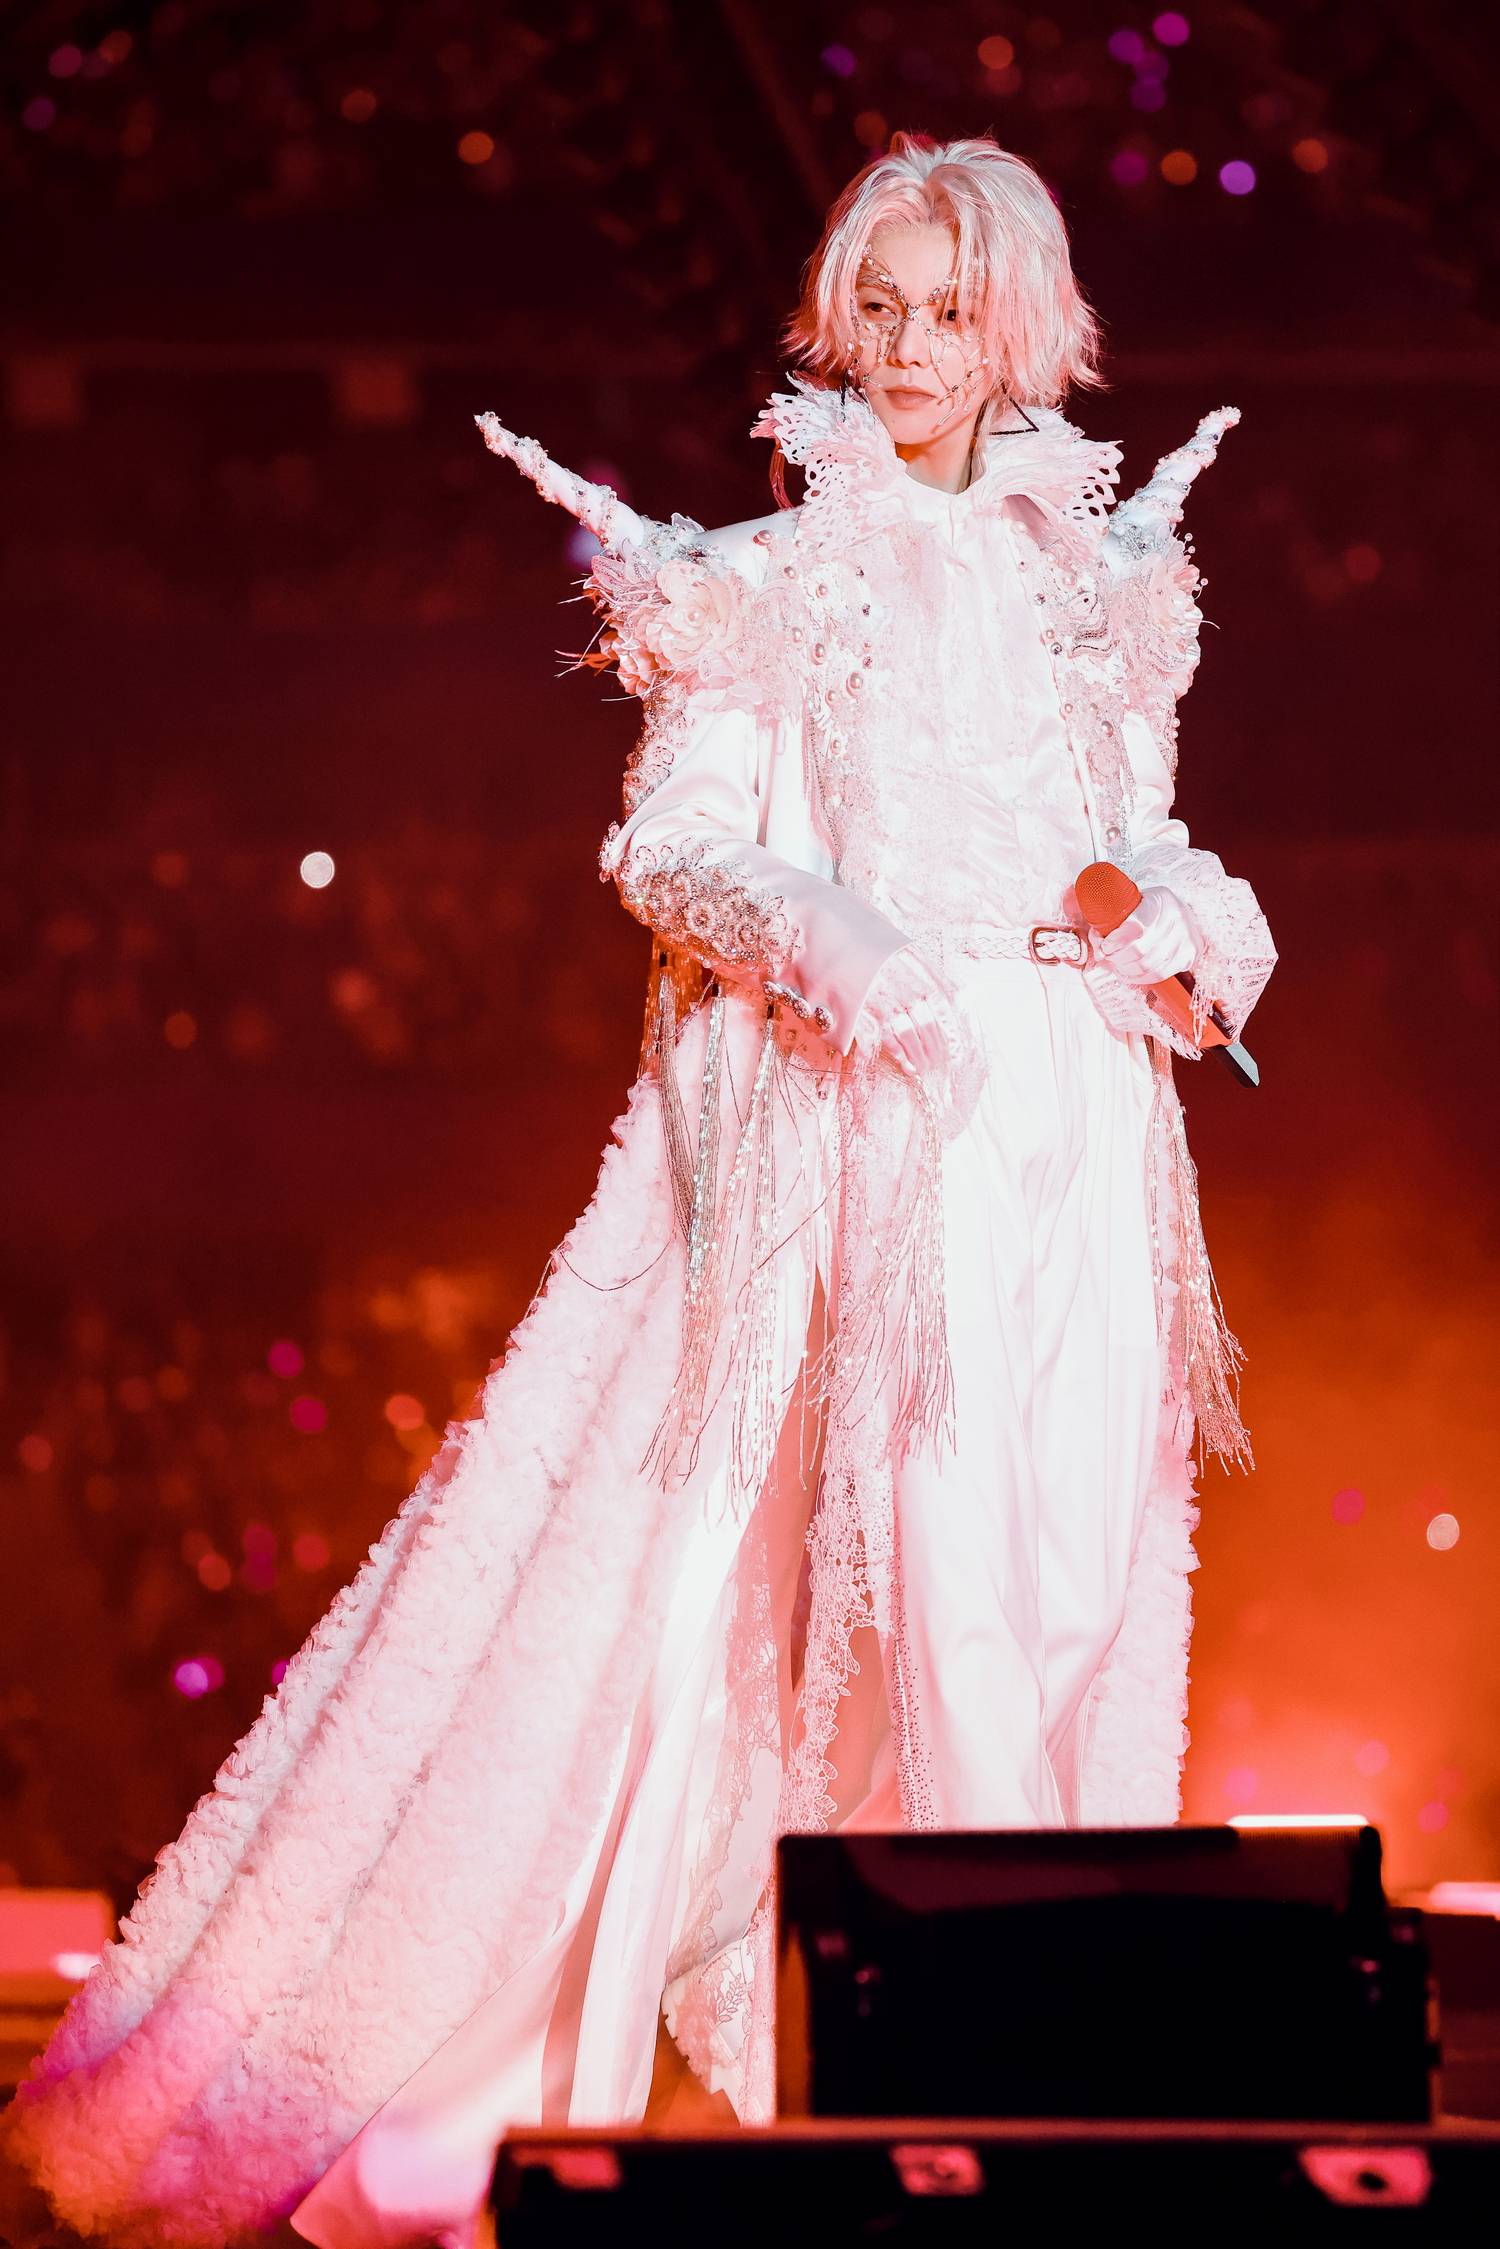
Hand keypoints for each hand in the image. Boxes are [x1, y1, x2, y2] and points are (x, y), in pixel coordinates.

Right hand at [853, 946, 961, 1088]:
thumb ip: (934, 974)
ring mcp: (885, 1002)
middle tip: (939, 1063)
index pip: (944, 1009)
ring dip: (919, 1056)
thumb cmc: (878, 950)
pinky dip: (898, 1054)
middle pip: (928, 1026)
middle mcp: (905, 990)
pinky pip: (886, 1038)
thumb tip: (962, 996)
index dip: (951, 1033)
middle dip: (936, 1049)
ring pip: (909, 1036)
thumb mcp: (910, 953)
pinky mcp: (865, 1012)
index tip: (957, 1050)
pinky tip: (905, 1063)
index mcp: (919, 975)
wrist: (841, 943)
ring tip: (923, 1068)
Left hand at [1093, 886, 1200, 985]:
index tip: (1105, 945)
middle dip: (1117, 958)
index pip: (1136, 925)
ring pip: (1148, 966)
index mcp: (1160, 900)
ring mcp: (1186, 938)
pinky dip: (1139, 978)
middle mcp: (1177, 918)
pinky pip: (1159, 974)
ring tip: (1116, 965)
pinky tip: (1129, 973)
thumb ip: (1113, 917)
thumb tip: (1098, 944)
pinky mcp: (1189, 956)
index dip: (1117, 940)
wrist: (1182, 913)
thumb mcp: (1134, 902)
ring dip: (1126, 969)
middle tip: (1107, 956)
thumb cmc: (1151, 908)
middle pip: (1140, 950)